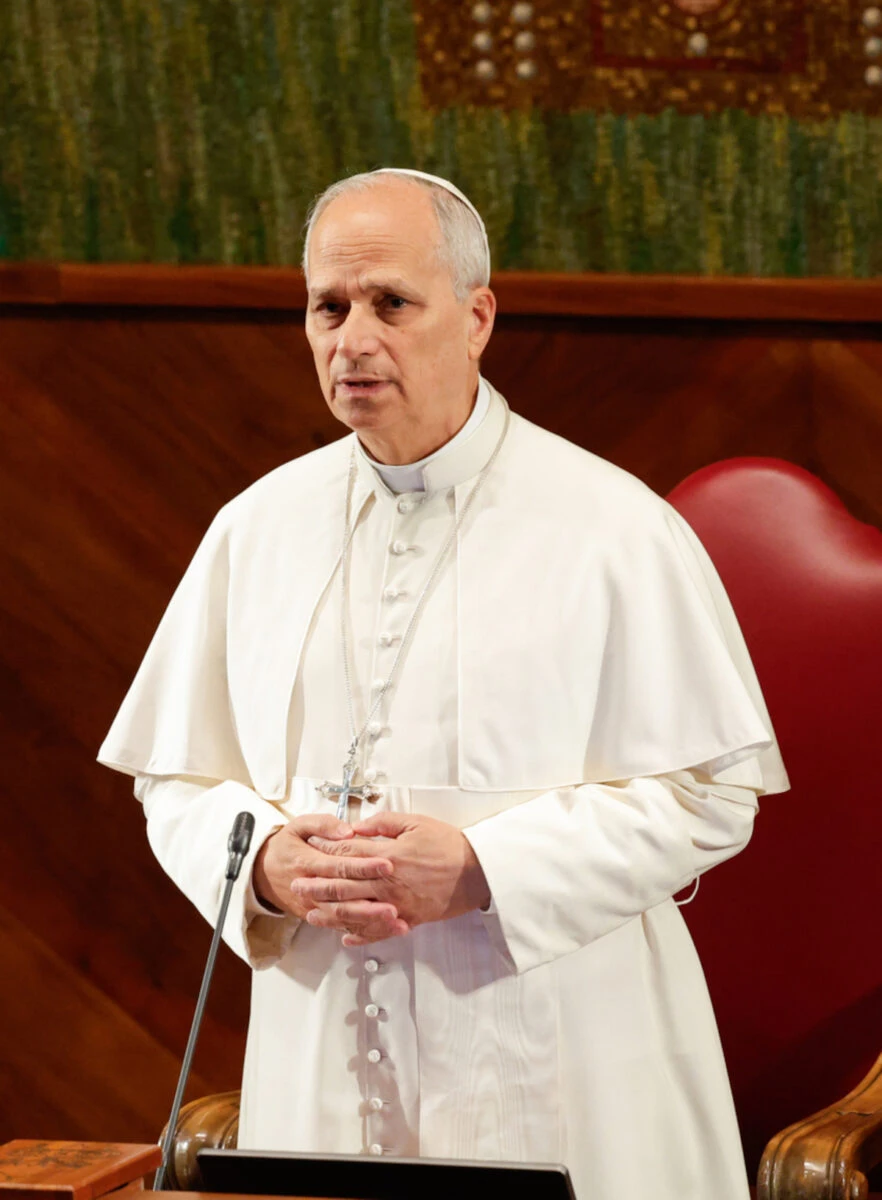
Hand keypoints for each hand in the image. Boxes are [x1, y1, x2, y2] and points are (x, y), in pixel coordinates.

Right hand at [252, 813, 406, 940]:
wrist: (263, 873)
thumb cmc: (286, 847)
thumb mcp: (298, 826)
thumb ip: (324, 825)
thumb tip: (348, 831)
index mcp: (307, 862)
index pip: (339, 866)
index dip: (363, 866)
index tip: (386, 864)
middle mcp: (311, 888)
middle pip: (343, 898)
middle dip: (371, 903)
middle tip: (395, 904)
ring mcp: (314, 906)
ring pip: (344, 918)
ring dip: (371, 923)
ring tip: (396, 923)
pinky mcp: (319, 917)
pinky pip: (342, 927)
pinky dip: (364, 933)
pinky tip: (384, 932)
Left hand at [298, 812, 490, 945]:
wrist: (478, 872)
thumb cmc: (449, 844)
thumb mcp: (416, 822)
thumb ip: (384, 824)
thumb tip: (357, 827)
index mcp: (387, 856)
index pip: (347, 855)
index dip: (325, 852)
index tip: (308, 850)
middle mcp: (387, 883)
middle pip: (343, 886)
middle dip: (316, 885)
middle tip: (295, 885)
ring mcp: (396, 904)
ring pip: (355, 912)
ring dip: (330, 914)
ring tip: (311, 914)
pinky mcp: (408, 919)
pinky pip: (379, 932)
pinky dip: (361, 936)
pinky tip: (346, 938)